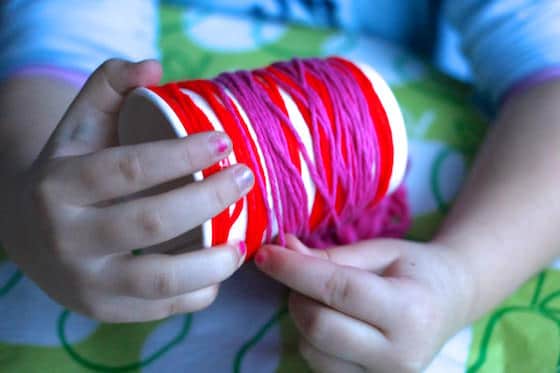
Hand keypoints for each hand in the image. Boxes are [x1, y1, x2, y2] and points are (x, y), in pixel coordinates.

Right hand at [1, 59, 253, 321]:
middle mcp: (67, 238)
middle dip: (210, 199)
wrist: (33, 233)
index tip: (225, 143)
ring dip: (213, 261)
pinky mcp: (104, 310)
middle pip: (152, 222)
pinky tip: (218, 268)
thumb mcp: (80, 123)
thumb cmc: (71, 170)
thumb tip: (154, 66)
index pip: (129, 168)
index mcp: (58, 186)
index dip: (183, 155)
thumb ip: (111, 84)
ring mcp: (85, 282)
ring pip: (160, 280)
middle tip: (245, 178)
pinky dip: (200, 292)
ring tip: (243, 239)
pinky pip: (162, 308)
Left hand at [255, 236, 473, 371]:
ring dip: (303, 320)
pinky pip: (322, 367)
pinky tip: (331, 321)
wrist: (450, 303)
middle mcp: (400, 354)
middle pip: (319, 327)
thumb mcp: (379, 251)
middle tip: (299, 275)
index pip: (337, 289)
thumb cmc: (415, 270)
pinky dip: (314, 341)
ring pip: (313, 352)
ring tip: (322, 299)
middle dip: (296, 296)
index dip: (294, 270)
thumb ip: (331, 256)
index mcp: (409, 309)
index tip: (265, 253)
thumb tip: (283, 248)